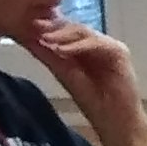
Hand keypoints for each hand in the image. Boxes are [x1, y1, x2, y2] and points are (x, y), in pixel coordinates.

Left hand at [16, 14, 146, 134]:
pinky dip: (78, 45)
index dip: (48, 26)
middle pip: (75, 27)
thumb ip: (50, 56)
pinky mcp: (119, 52)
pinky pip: (96, 43)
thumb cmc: (93, 102)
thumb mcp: (64, 74)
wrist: (115, 121)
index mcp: (85, 47)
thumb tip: (29, 38)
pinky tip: (62, 50)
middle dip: (54, 26)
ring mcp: (109, 46)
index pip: (66, 30)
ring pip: (84, 32)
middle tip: (34, 24)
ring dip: (63, 34)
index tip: (27, 24)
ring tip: (45, 38)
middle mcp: (98, 44)